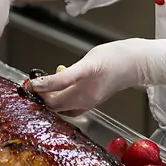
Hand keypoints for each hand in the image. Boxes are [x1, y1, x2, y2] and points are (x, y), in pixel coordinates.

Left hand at [30, 38, 165, 113]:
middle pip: (55, 104)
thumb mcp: (88, 60)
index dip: (39, 88)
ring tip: (41, 88)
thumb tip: (48, 80)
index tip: (27, 84)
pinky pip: (70, 107)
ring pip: (61, 108)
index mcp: (84, 85)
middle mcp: (86, 98)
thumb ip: (68, 72)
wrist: (138, 64)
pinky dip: (60, 101)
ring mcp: (89, 103)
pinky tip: (58, 90)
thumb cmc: (116, 57)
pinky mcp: (92, 102)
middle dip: (41, 96)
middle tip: (31, 86)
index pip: (55, 89)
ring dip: (49, 100)